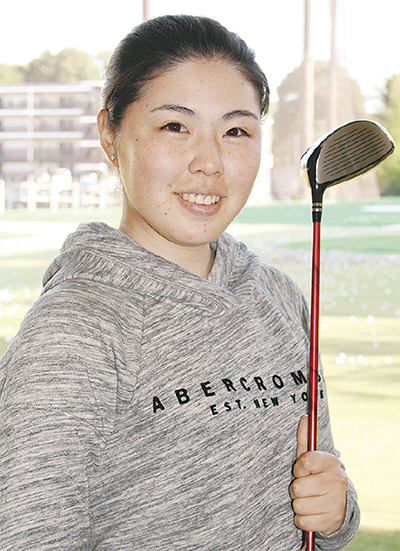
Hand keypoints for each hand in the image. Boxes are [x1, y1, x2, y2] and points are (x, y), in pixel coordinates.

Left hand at [290, 416, 347, 534]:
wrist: (339, 504)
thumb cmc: (318, 476)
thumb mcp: (312, 458)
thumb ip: (305, 440)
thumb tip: (305, 418)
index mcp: (331, 462)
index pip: (305, 461)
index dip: (298, 467)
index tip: (301, 470)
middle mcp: (337, 481)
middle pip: (298, 487)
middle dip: (296, 489)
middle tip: (304, 487)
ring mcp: (336, 503)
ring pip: (299, 505)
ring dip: (299, 504)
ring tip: (308, 499)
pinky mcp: (332, 521)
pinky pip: (303, 521)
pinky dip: (302, 519)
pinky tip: (311, 512)